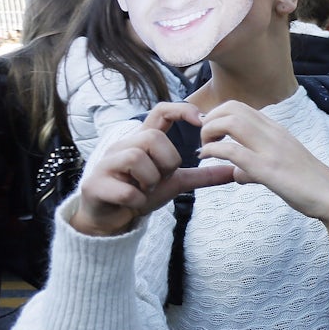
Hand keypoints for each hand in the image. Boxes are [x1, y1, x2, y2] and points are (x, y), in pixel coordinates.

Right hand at [72, 102, 234, 236]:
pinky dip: (137, 200)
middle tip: (162, 178)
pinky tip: (134, 202)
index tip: (200, 120)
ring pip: (136, 157)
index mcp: (142, 142)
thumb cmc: (141, 193)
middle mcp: (122, 146)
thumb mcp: (175, 183)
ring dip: (150, 180)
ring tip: (145, 189)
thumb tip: (233, 172)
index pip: (160, 112)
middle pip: (151, 137)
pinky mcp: (95, 185)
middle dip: (166, 161)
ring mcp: (106, 164)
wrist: (111, 219)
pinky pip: (126, 189)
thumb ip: (203, 176)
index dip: (180, 110)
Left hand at [196, 100, 328, 225]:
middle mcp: (273, 134)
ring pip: (230, 122)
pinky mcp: (268, 169)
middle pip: (232, 107)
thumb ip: (254, 166)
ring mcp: (271, 149)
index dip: (218, 115)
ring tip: (205, 148)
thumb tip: (236, 173)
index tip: (212, 134)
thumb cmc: (308, 185)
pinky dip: (213, 151)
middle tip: (206, 140)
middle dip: (210, 119)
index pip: (241, 107)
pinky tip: (207, 159)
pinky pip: (233, 151)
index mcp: (277, 131)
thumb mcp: (279, 168)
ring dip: (209, 132)